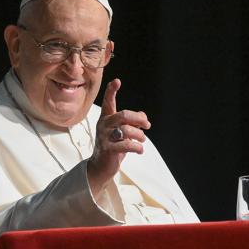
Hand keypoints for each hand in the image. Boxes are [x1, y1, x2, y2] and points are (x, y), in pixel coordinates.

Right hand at [87, 79, 150, 193]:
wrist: (100, 167)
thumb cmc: (113, 147)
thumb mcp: (123, 133)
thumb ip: (132, 123)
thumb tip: (144, 117)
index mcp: (106, 118)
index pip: (108, 102)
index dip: (111, 91)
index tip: (117, 81)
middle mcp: (103, 125)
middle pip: (123, 115)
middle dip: (139, 119)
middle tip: (147, 125)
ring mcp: (104, 137)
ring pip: (127, 130)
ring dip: (140, 136)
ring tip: (142, 141)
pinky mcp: (108, 149)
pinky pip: (127, 145)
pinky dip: (137, 147)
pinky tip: (139, 150)